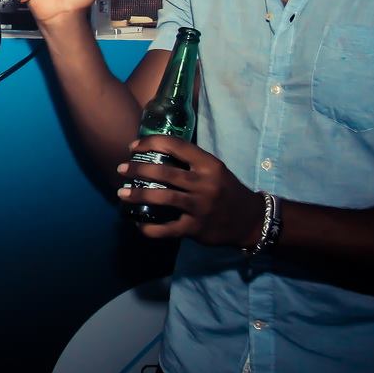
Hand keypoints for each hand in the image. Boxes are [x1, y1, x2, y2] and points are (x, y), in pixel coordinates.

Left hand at [116, 134, 261, 246]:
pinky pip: (168, 229)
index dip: (150, 143)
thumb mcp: (215, 170)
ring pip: (162, 197)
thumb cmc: (227, 190)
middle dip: (138, 168)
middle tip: (121, 169)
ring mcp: (200, 207)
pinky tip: (138, 224)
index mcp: (209, 165)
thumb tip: (155, 152)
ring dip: (138, 194)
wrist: (251, 220)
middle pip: (164, 171)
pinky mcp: (197, 228)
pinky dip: (150, 228)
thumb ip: (190, 162)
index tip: (133, 147)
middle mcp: (204, 184)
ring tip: (122, 193)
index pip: (176, 145)